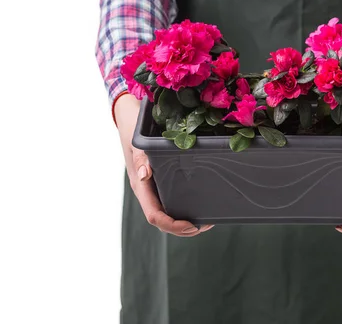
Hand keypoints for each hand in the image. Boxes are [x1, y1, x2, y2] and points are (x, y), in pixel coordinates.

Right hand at [114, 94, 213, 235]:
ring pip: (169, 213)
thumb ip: (141, 158)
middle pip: (163, 220)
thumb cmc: (134, 129)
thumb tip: (144, 175)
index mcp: (141, 187)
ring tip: (207, 221)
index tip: (192, 226)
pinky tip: (202, 205)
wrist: (131, 116)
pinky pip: (173, 200)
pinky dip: (186, 208)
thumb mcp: (137, 141)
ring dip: (186, 222)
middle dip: (184, 229)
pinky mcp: (162, 180)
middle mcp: (148, 190)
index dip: (172, 225)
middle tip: (206, 225)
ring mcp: (154, 187)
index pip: (154, 216)